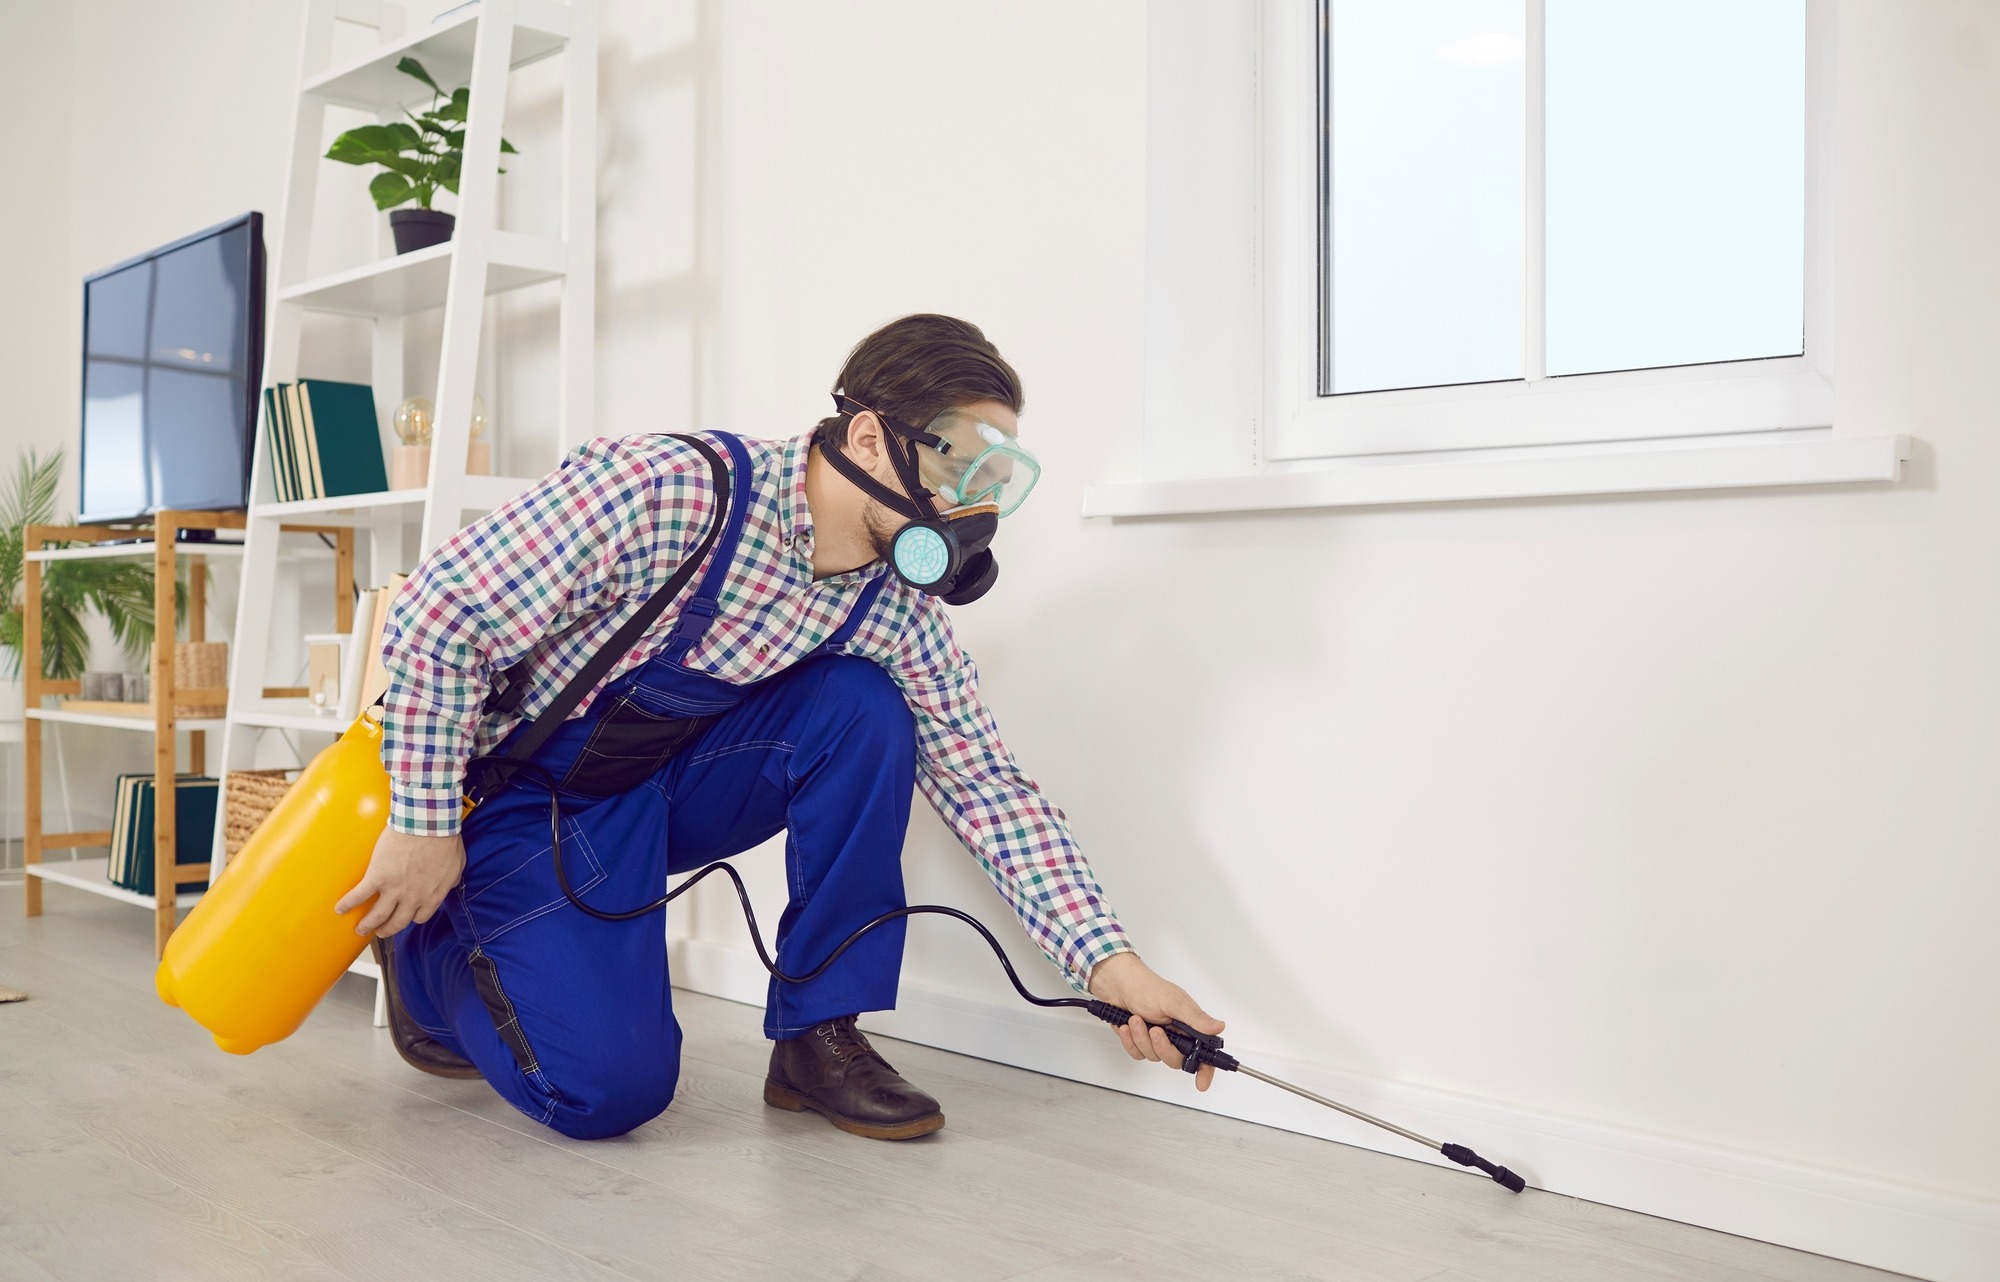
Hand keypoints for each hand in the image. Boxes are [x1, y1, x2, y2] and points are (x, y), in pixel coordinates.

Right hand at [333, 828, 464, 937]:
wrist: (428, 824)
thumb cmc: (444, 839)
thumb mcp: (457, 864)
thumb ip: (451, 880)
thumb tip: (450, 884)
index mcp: (432, 896)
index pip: (420, 917)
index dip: (411, 918)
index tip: (405, 916)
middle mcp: (413, 898)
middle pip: (397, 922)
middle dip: (387, 930)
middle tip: (380, 932)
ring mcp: (394, 889)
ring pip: (377, 916)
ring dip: (367, 925)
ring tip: (360, 929)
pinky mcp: (377, 877)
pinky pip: (359, 895)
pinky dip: (348, 904)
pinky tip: (340, 909)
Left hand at [1086, 951, 1226, 1091]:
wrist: (1118, 984)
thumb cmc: (1146, 988)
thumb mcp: (1173, 1002)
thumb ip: (1195, 1019)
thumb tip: (1219, 1027)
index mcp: (1189, 1025)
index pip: (1203, 1053)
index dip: (1205, 1070)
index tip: (1202, 1083)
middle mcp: (1176, 1034)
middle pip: (1176, 1060)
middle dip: (1162, 1048)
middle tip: (1156, 1031)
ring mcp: (1158, 1039)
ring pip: (1154, 1056)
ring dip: (1142, 1039)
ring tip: (1136, 1019)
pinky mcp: (1141, 1041)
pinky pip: (1138, 1053)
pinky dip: (1130, 1041)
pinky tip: (1128, 1026)